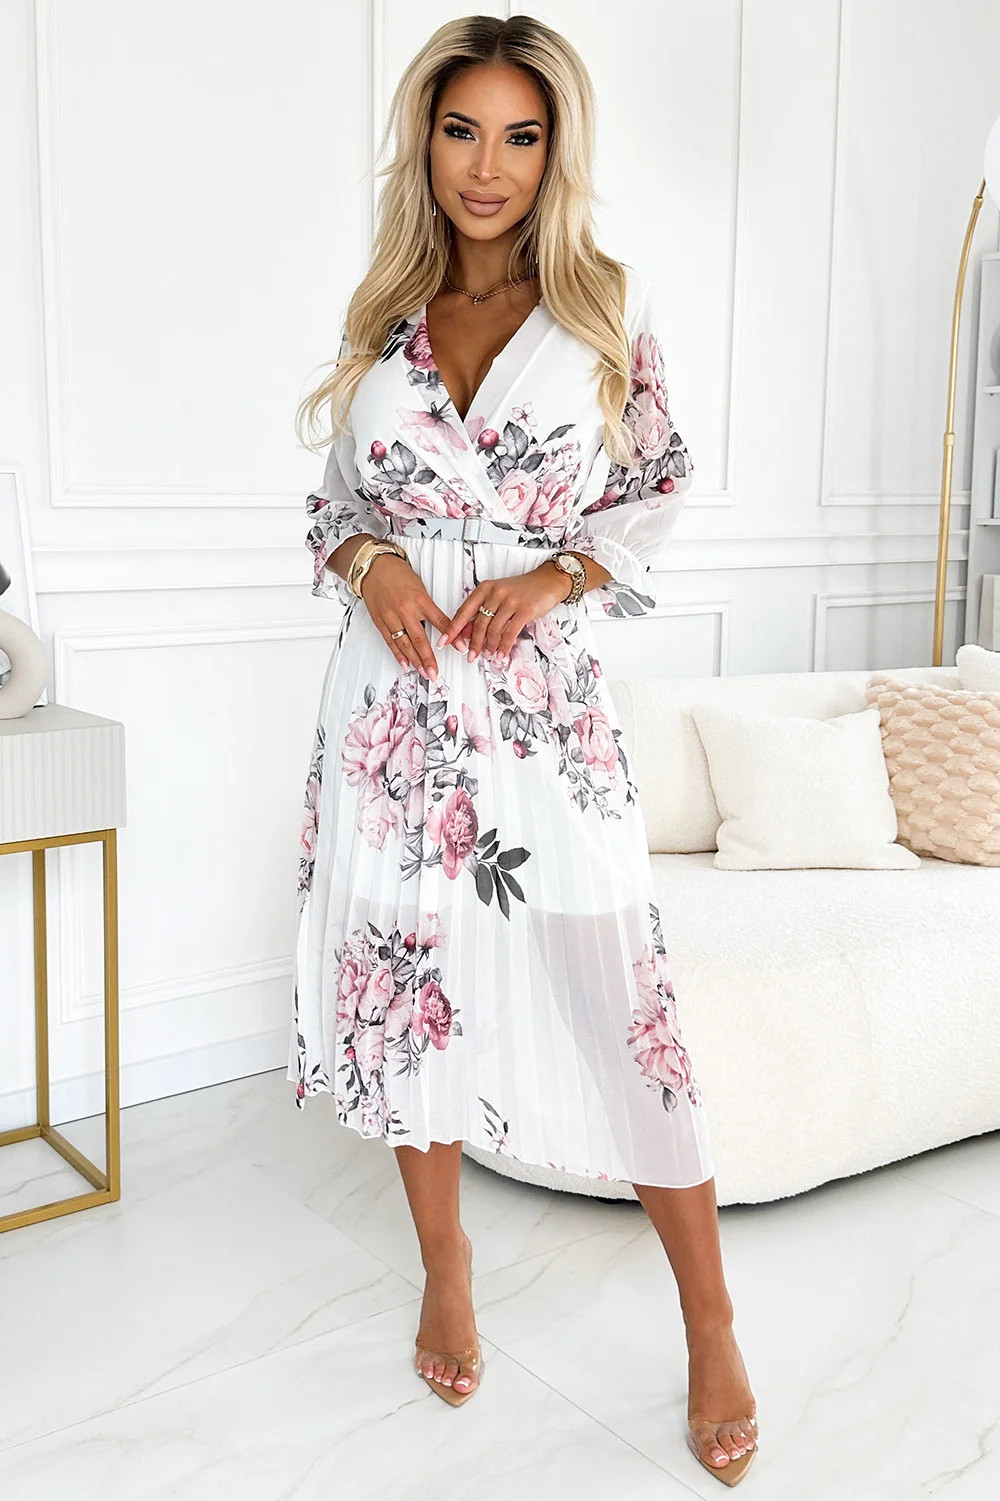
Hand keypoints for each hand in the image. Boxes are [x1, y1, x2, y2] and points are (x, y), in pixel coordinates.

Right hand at [357, 551, 451, 679]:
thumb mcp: (420, 588)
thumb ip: (431, 608)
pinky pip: (391, 641)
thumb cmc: (398, 575)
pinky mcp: (380, 621)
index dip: (452, 636)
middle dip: (429, 658)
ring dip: (415, 660)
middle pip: (420, 639)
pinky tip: (405, 664)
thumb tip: (445, 625)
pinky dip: (398, 654)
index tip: (460, 647)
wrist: (374, 567)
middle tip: (435, 672)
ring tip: (423, 672)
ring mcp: (391, 617)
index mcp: (420, 599)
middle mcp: (406, 609)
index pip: (440, 621)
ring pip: (405, 643)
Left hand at [438, 561, 569, 663]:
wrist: (547, 581)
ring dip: (489, 647)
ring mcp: (510, 601)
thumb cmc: (522, 590)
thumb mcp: (499, 595)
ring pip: (493, 630)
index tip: (443, 641)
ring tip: (488, 655)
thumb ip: (484, 611)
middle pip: (478, 624)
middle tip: (471, 655)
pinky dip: (504, 647)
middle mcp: (495, 593)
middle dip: (474, 644)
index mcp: (485, 588)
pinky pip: (510, 633)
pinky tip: (501, 654)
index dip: (453, 629)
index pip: (464, 611)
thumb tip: (469, 632)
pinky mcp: (524, 610)